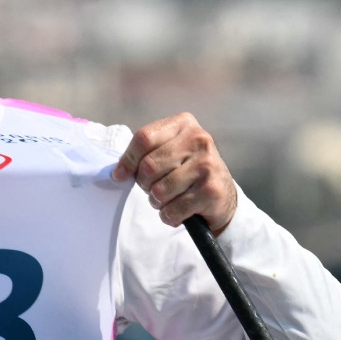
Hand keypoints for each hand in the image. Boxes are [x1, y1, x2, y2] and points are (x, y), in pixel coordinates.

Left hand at [112, 112, 236, 233]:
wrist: (222, 194)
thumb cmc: (187, 170)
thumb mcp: (168, 151)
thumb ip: (144, 154)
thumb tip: (118, 173)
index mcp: (183, 124)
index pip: (144, 138)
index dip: (127, 160)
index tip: (120, 175)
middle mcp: (199, 140)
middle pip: (149, 166)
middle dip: (144, 184)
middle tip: (153, 188)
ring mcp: (207, 165)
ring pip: (159, 190)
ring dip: (156, 201)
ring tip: (167, 199)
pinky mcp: (211, 190)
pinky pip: (173, 209)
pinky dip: (169, 216)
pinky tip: (178, 210)